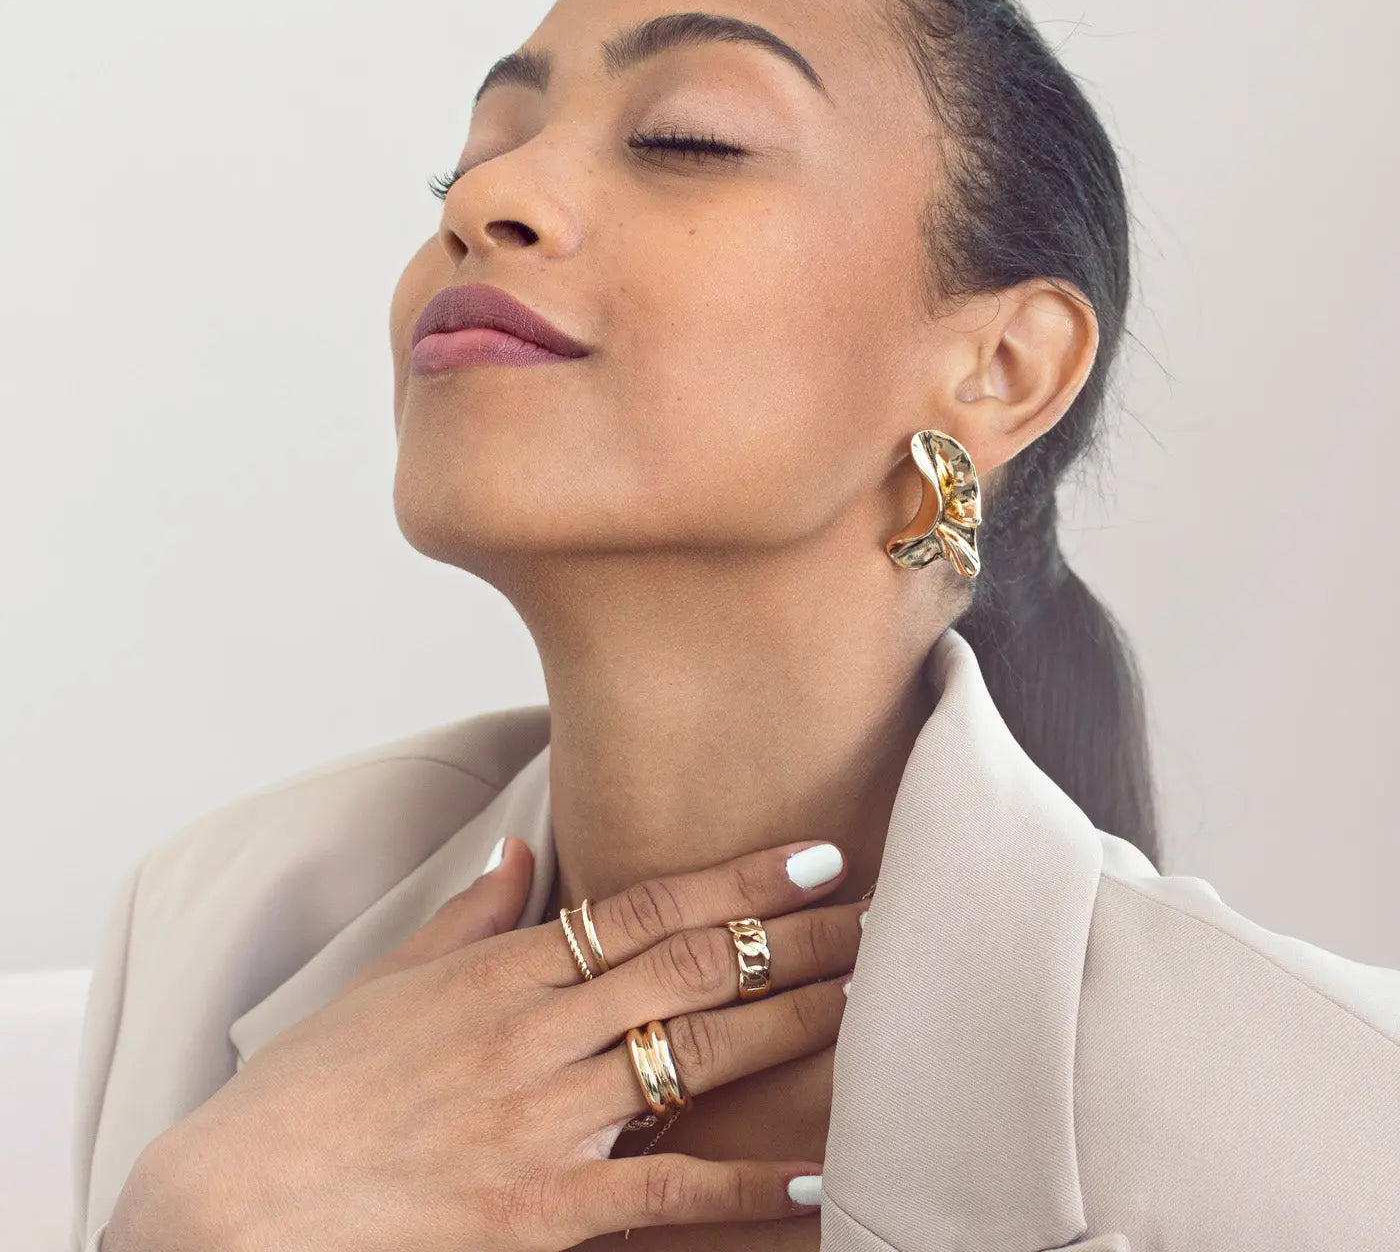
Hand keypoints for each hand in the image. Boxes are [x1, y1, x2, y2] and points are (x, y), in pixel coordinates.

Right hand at [106, 837, 864, 1251]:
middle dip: (795, 938)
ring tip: (871, 1002)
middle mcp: (538, 1036)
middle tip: (878, 913)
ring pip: (698, 1060)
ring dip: (793, 1029)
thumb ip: (465, 921)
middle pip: (695, 972)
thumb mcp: (380, 987)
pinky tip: (816, 1176)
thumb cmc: (301, 1097)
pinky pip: (668, 1194)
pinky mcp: (545, 1215)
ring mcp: (546, 1125)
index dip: (741, 878)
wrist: (230, 1213)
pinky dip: (747, 1186)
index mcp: (503, 975)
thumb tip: (516, 856)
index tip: (814, 854)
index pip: (648, 907)